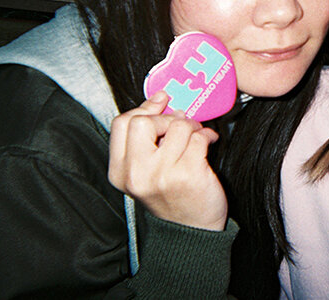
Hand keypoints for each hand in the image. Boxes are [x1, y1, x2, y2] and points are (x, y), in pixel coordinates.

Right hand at [108, 91, 227, 230]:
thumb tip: (160, 98)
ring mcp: (162, 174)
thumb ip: (145, 139)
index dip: (143, 108)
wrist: (192, 230)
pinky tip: (208, 143)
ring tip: (196, 136)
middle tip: (180, 125)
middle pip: (144, 121)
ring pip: (177, 126)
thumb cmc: (171, 195)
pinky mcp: (188, 174)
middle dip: (167, 118)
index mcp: (120, 171)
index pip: (121, 124)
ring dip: (192, 126)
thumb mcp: (145, 170)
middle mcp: (137, 173)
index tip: (161, 102)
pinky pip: (199, 138)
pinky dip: (207, 136)